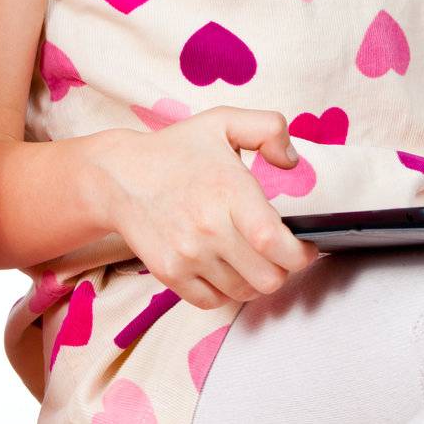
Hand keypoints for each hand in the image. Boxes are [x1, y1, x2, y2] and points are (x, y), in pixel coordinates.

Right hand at [89, 108, 320, 309]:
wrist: (118, 175)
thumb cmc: (176, 150)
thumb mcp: (223, 122)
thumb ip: (269, 128)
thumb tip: (292, 161)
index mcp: (228, 191)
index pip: (276, 244)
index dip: (301, 254)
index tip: (305, 247)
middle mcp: (208, 228)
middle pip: (268, 279)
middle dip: (283, 269)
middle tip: (278, 253)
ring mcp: (188, 255)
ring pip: (245, 293)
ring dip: (255, 279)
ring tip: (249, 256)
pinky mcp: (170, 274)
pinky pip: (214, 302)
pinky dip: (226, 290)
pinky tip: (224, 266)